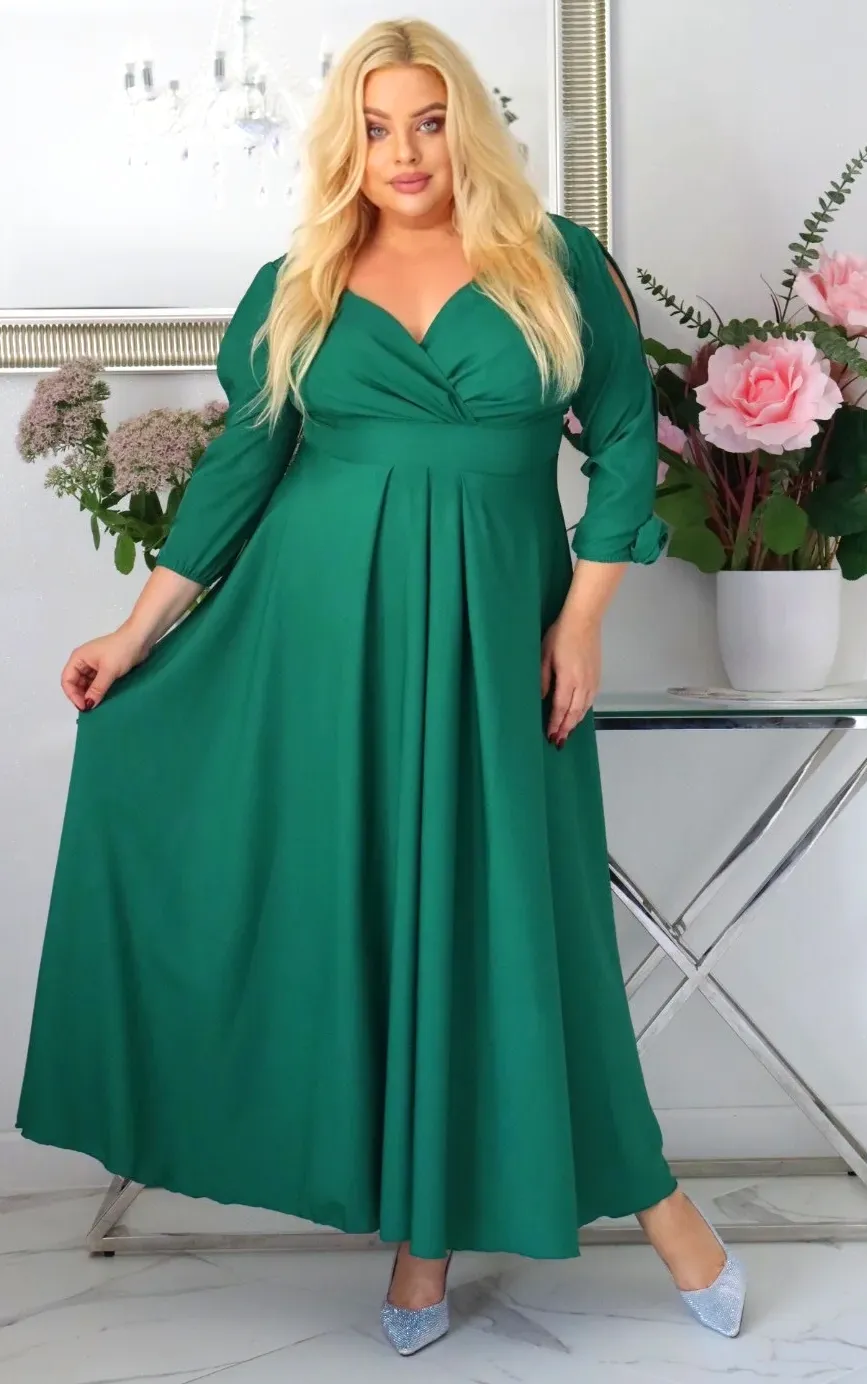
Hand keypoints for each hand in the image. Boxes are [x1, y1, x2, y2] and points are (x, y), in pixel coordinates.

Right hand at [60, 627, 151, 711]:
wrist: (140, 639)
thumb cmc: (121, 650)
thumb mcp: (108, 670)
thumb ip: (97, 688)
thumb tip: (88, 705)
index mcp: (78, 658)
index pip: (67, 680)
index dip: (72, 695)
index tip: (83, 707)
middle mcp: (83, 662)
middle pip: (75, 683)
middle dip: (81, 696)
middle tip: (90, 710)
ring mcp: (94, 666)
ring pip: (86, 685)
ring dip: (90, 695)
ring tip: (97, 707)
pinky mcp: (104, 669)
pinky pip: (96, 683)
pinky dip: (98, 691)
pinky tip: (103, 700)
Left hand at [540, 611, 600, 744]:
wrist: (584, 621)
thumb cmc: (560, 635)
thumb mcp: (544, 656)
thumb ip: (543, 679)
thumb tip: (541, 698)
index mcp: (568, 679)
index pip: (560, 708)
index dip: (555, 724)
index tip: (550, 736)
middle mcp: (583, 684)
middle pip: (574, 713)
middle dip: (566, 728)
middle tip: (558, 742)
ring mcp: (592, 681)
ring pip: (584, 708)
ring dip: (575, 722)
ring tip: (567, 733)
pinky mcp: (597, 676)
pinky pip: (590, 700)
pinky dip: (583, 711)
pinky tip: (578, 715)